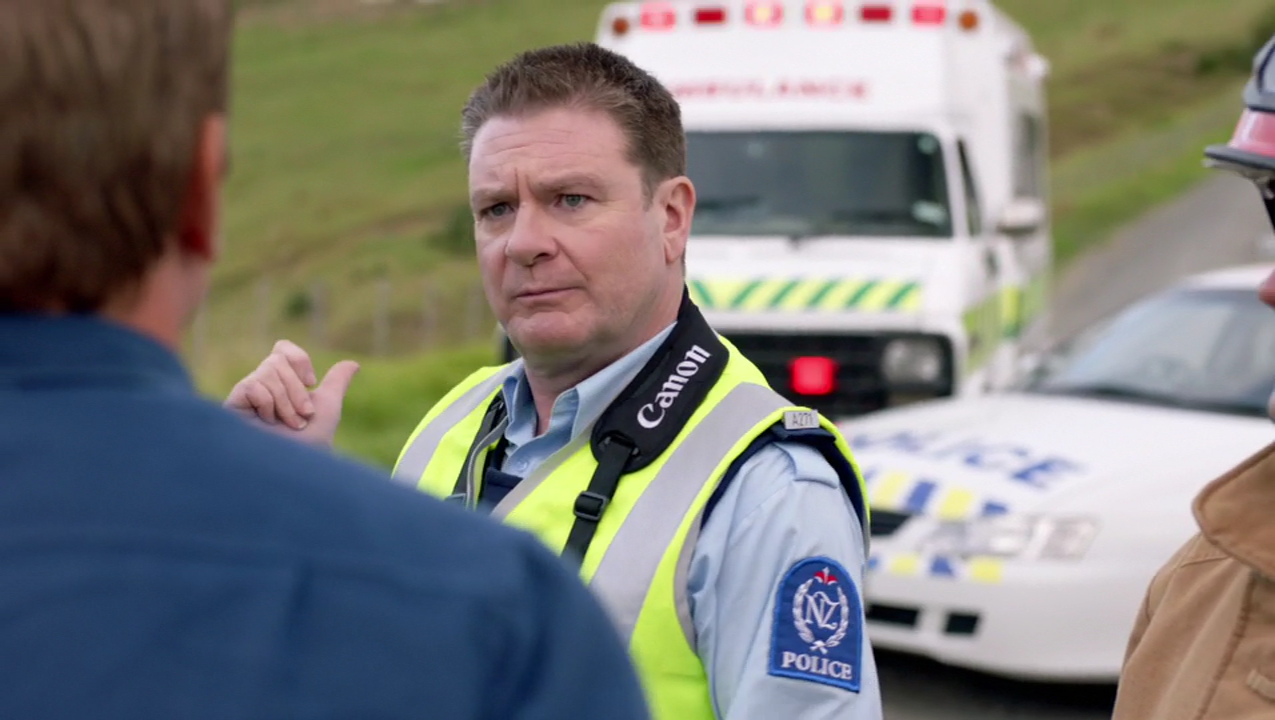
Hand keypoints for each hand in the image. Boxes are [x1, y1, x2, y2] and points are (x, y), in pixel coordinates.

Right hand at [224, 340, 359, 447]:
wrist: (294, 471)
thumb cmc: (310, 445)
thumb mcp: (328, 409)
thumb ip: (336, 384)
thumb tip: (353, 364)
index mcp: (281, 385)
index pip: (282, 350)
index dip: (299, 360)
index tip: (312, 383)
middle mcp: (261, 387)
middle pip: (277, 359)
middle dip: (298, 389)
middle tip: (303, 416)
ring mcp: (245, 397)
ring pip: (268, 372)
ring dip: (287, 402)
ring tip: (289, 425)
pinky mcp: (231, 407)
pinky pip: (253, 387)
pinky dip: (269, 405)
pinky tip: (267, 424)